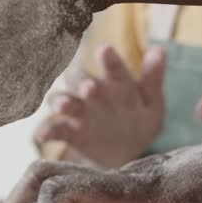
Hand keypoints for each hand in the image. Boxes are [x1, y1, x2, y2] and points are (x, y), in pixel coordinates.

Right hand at [35, 45, 166, 168]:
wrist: (124, 152)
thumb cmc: (139, 121)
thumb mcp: (152, 103)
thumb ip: (153, 78)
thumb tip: (159, 50)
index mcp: (116, 83)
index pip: (113, 67)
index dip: (108, 59)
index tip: (105, 50)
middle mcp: (93, 92)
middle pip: (80, 79)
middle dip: (81, 81)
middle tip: (88, 87)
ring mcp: (79, 111)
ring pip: (64, 99)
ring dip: (61, 100)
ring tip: (62, 105)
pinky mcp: (70, 131)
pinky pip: (55, 128)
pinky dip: (46, 130)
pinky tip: (42, 135)